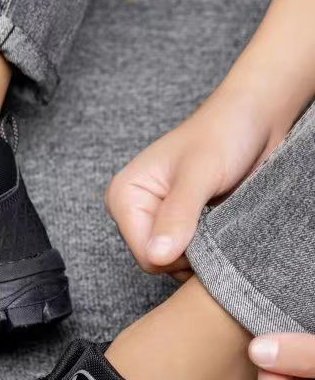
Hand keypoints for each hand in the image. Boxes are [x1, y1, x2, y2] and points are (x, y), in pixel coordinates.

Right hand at [105, 87, 288, 278]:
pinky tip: (220, 225)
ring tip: (221, 221)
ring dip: (202, 251)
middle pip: (156, 261)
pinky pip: (186, 254)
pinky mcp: (175, 224)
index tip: (210, 231)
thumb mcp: (200, 173)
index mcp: (124, 196)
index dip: (179, 254)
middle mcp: (133, 211)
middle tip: (219, 224)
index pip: (145, 255)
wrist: (255, 117)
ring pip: (172, 261)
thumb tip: (157, 256)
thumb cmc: (224, 132)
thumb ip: (178, 215)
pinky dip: (207, 248)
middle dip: (190, 252)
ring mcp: (153, 219)